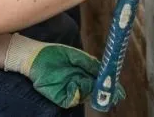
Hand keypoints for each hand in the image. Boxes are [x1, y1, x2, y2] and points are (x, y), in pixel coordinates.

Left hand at [4, 34, 125, 107]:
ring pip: (87, 95)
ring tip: (95, 84)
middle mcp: (78, 85)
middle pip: (96, 93)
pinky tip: (77, 83)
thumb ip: (89, 63)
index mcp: (83, 76)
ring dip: (92, 90)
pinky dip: (77, 91)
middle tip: (114, 93)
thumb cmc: (53, 54)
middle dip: (105, 93)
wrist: (34, 56)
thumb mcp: (74, 56)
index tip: (119, 90)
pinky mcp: (61, 97)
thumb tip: (103, 69)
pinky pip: (73, 98)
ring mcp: (70, 92)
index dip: (110, 87)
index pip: (99, 84)